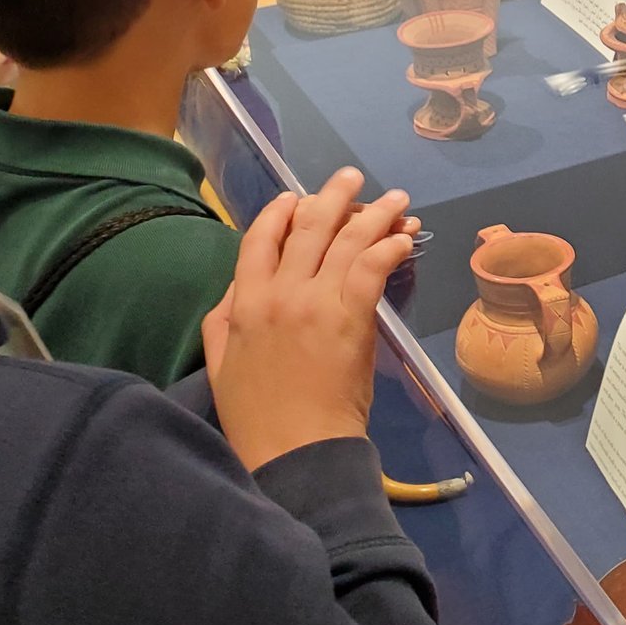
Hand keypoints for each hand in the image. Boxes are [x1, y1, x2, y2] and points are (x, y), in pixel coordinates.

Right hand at [204, 169, 416, 472]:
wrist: (294, 447)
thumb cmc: (256, 415)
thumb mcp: (221, 362)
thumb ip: (226, 317)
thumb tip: (241, 283)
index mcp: (243, 302)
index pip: (259, 239)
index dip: (279, 212)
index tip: (296, 196)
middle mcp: (279, 292)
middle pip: (308, 227)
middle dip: (333, 195)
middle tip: (353, 177)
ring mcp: (316, 301)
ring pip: (346, 240)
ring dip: (375, 213)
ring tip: (397, 198)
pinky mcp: (351, 316)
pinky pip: (372, 266)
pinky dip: (390, 245)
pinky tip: (404, 237)